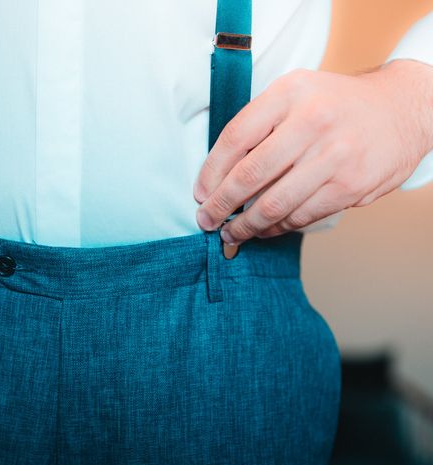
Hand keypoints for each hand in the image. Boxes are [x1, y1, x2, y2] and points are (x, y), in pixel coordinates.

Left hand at [193, 59, 432, 244]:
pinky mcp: (351, 185)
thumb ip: (259, 125)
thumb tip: (217, 176)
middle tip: (206, 220)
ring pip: (273, 204)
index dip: (210, 172)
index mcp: (289, 93)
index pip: (235, 138)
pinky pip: (300, 216)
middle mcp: (312, 121)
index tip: (199, 193)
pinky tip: (264, 229)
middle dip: (220, 205)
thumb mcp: (296, 95)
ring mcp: (334, 155)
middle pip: (249, 175)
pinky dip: (276, 228)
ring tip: (231, 232)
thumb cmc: (335, 106)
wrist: (403, 109)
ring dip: (245, 225)